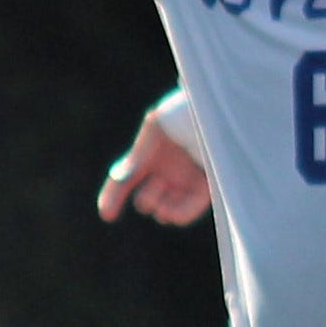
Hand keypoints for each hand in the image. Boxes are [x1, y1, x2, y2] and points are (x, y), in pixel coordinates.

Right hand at [97, 116, 211, 225]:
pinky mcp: (205, 189)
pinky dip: (179, 215)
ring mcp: (185, 182)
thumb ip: (137, 157)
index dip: (113, 196)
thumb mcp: (155, 130)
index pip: (126, 179)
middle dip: (147, 200)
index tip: (107, 214)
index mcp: (150, 153)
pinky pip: (186, 212)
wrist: (218, 111)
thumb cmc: (185, 113)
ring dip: (161, 209)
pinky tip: (173, 212)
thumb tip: (120, 179)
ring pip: (164, 211)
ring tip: (165, 201)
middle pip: (146, 201)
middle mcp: (167, 171)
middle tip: (157, 185)